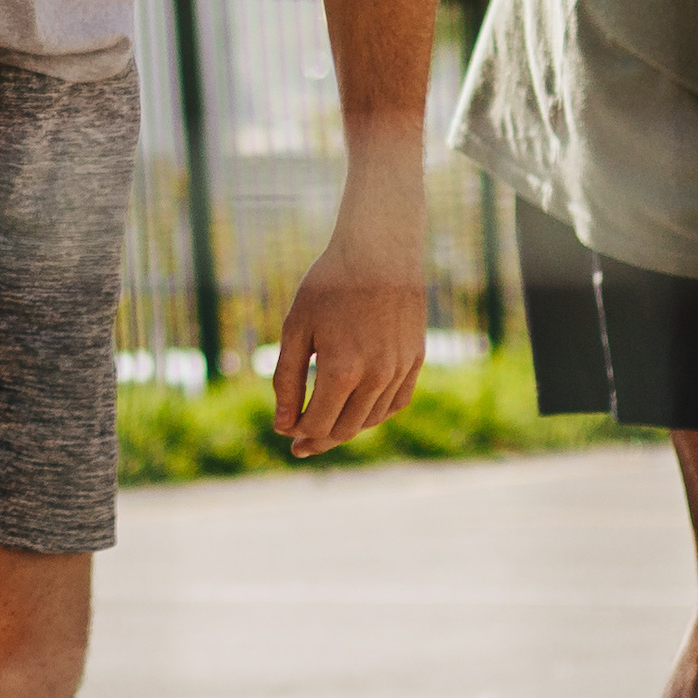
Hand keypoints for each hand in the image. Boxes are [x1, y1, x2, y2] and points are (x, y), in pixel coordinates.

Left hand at [266, 229, 429, 455]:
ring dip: (346, 430)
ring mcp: (399, 370)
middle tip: (300, 446)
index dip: (297, 433)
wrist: (380, 250)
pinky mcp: (415, 360)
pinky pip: (395, 403)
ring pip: (370, 420)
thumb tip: (283, 427)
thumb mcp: (297, 328)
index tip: (285, 432)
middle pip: (344, 429)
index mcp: (341, 371)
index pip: (316, 424)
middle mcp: (375, 378)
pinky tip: (359, 413)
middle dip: (318, 440)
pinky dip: (375, 415)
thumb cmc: (330, 285)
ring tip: (325, 429)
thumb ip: (287, 380)